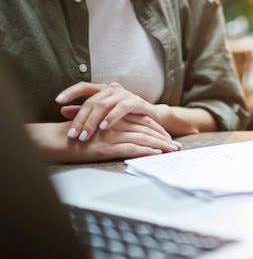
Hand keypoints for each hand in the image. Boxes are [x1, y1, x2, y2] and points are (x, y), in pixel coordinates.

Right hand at [25, 119, 180, 162]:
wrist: (54, 140)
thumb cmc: (74, 135)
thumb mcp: (97, 127)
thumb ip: (111, 127)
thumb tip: (126, 135)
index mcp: (115, 118)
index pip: (143, 122)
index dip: (158, 129)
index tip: (169, 137)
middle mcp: (116, 125)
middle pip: (147, 130)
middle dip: (164, 139)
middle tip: (177, 146)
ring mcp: (111, 136)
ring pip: (142, 139)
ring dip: (160, 146)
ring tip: (172, 151)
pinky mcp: (106, 147)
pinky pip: (130, 148)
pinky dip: (145, 151)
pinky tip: (156, 154)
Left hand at [57, 82, 166, 141]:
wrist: (152, 120)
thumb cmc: (125, 117)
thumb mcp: (103, 115)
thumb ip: (84, 112)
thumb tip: (62, 111)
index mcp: (103, 90)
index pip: (84, 86)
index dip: (71, 92)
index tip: (57, 100)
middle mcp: (113, 89)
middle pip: (92, 101)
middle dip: (80, 119)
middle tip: (72, 135)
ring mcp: (125, 94)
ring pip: (104, 105)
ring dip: (93, 121)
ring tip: (85, 135)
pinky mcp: (136, 102)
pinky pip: (121, 108)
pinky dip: (111, 117)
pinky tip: (104, 127)